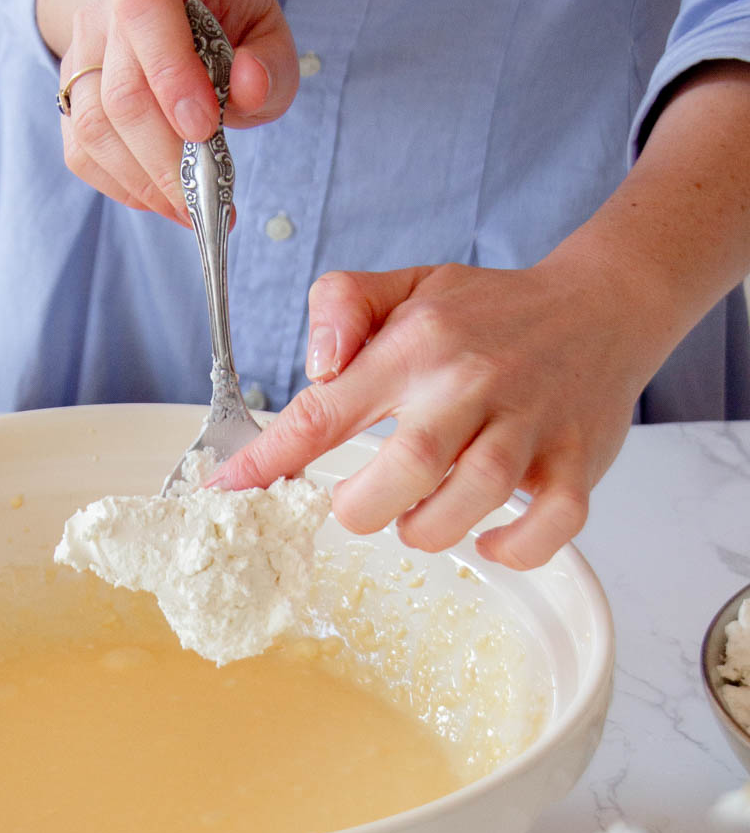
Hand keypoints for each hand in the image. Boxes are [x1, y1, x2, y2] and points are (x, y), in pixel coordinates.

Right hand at [45, 0, 297, 222]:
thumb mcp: (266, 28)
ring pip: (93, 129)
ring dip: (144, 182)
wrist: (170, 9)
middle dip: (164, 156)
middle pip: (120, 92)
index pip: (144, 11)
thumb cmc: (226, 24)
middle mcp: (107, 9)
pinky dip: (123, 187)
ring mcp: (80, 55)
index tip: (204, 130)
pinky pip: (82, 153)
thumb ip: (270, 61)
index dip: (171, 75)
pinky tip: (162, 200)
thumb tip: (250, 87)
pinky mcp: (70, 100)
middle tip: (206, 198)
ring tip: (189, 210)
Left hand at [214, 256, 668, 568]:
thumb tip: (315, 366)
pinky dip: (512, 548)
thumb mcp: (407, 284)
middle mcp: (470, 383)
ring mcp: (529, 426)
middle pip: (403, 469)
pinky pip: (548, 526)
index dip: (269, 461)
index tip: (229, 492)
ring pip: (471, 502)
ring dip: (428, 530)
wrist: (603, 305)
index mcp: (417, 344)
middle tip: (360, 504)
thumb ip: (341, 304)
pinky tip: (486, 538)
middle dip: (362, 508)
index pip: (325, 411)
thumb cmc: (489, 311)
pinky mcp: (575, 461)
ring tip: (418, 516)